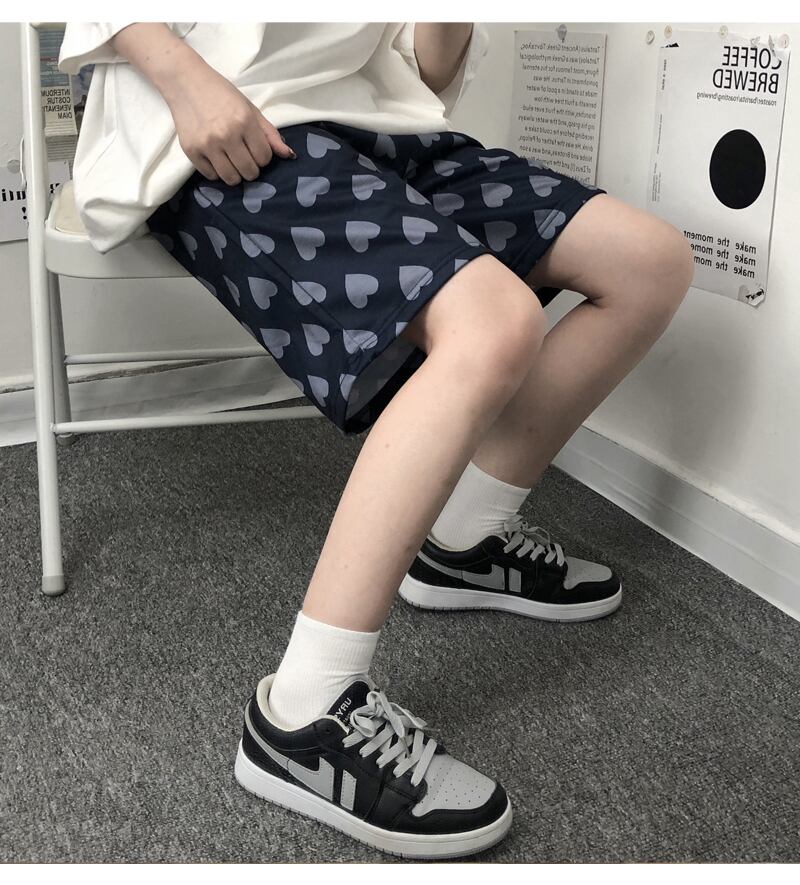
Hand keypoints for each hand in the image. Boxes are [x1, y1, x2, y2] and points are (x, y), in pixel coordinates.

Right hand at [164, 56, 295, 184]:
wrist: (185, 81)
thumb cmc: (221, 94)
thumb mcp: (250, 109)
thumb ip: (269, 133)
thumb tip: (289, 155)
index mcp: (244, 121)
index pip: (264, 158)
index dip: (263, 156)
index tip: (255, 148)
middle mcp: (226, 135)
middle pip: (249, 172)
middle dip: (251, 167)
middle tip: (244, 156)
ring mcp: (207, 145)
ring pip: (231, 179)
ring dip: (235, 173)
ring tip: (231, 159)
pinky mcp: (191, 151)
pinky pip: (211, 176)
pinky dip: (216, 171)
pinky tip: (215, 157)